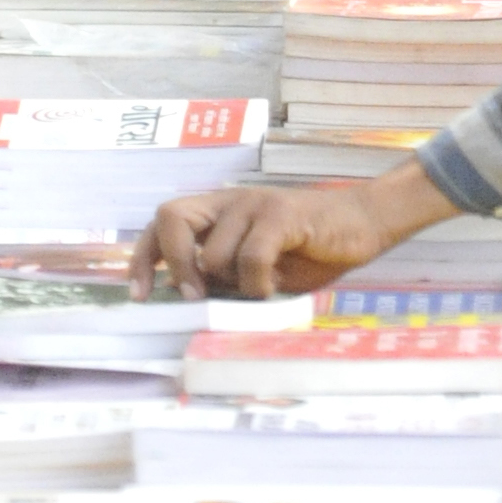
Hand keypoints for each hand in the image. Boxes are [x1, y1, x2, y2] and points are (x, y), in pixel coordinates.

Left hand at [133, 159, 446, 300]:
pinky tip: (272, 289)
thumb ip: (226, 275)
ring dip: (232, 285)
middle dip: (174, 263)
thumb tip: (190, 301)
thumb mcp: (258, 267)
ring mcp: (254, 204)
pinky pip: (250, 257)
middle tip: (196, 296)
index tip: (140, 295)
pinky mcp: (281, 214)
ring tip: (259, 289)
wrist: (361, 223)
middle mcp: (229, 201)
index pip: (164, 223)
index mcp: (219, 212)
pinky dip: (256, 284)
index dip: (143, 258)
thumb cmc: (309, 249)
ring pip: (213, 253)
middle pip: (171, 217)